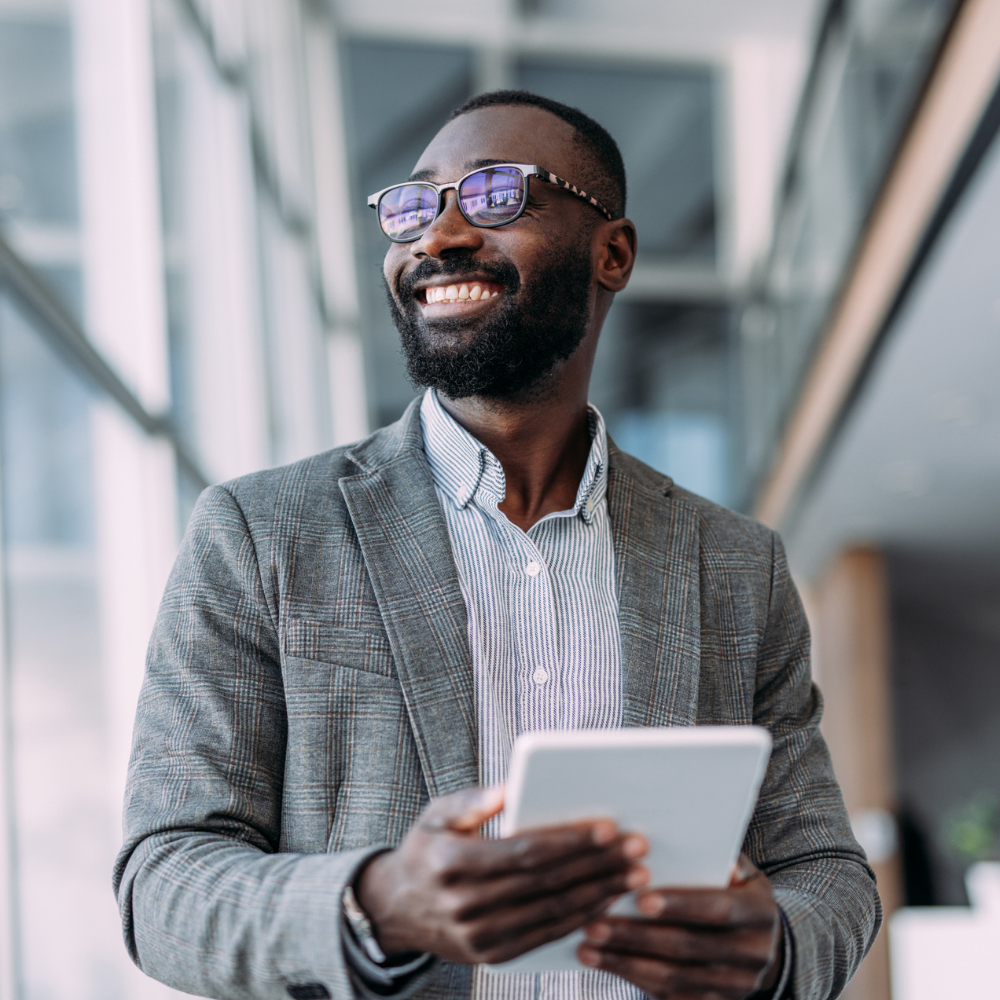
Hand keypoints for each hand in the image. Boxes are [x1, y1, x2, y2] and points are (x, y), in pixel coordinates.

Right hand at [355, 785, 648, 964]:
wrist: (395, 909)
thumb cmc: (426, 849)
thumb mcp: (437, 814)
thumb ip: (474, 800)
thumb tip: (513, 786)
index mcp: (452, 862)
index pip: (525, 852)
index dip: (570, 842)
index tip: (608, 828)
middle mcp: (465, 904)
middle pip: (547, 883)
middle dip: (599, 865)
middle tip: (637, 849)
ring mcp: (478, 936)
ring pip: (553, 913)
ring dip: (600, 894)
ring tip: (634, 875)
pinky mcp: (491, 955)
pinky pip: (545, 936)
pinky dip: (581, 920)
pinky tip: (606, 902)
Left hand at [577, 854, 782, 998]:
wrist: (765, 947)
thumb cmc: (737, 893)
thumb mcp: (739, 871)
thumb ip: (712, 856)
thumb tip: (674, 838)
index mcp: (759, 913)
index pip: (718, 909)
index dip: (679, 905)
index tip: (639, 899)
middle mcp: (753, 954)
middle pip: (688, 947)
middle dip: (636, 936)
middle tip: (594, 924)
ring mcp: (736, 985)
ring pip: (674, 977)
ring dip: (625, 962)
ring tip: (588, 946)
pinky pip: (671, 996)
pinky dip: (634, 980)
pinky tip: (605, 963)